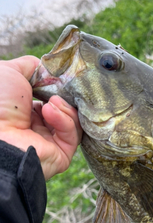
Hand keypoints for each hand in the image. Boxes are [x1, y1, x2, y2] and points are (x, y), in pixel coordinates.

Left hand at [0, 56, 81, 179]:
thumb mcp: (10, 72)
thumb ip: (29, 66)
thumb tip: (46, 67)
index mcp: (24, 112)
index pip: (49, 99)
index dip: (56, 87)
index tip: (57, 78)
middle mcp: (36, 128)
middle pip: (65, 110)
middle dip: (65, 97)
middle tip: (59, 89)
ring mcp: (49, 143)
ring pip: (73, 122)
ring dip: (65, 108)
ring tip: (52, 102)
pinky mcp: (61, 155)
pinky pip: (73, 135)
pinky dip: (65, 120)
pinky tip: (50, 112)